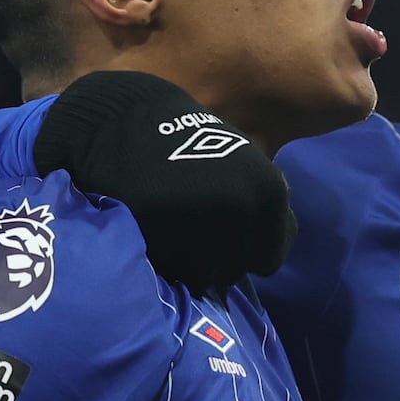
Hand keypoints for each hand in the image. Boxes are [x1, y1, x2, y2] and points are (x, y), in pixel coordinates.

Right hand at [33, 71, 296, 291]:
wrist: (128, 122)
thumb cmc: (190, 147)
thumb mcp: (245, 169)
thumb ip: (261, 211)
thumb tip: (268, 258)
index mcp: (269, 192)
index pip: (271, 258)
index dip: (248, 252)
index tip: (228, 234)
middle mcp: (243, 209)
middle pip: (237, 271)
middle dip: (218, 260)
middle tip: (195, 232)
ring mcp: (201, 223)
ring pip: (206, 278)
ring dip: (191, 265)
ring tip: (176, 234)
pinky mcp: (161, 232)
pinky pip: (173, 273)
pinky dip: (167, 262)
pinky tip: (158, 234)